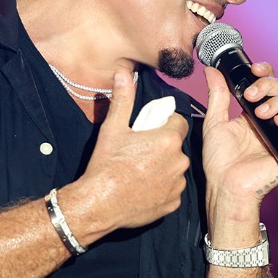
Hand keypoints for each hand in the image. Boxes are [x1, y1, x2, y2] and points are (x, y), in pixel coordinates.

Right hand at [68, 69, 190, 235]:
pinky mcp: (173, 203)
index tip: (150, 130)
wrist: (99, 203)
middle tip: (141, 151)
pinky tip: (143, 188)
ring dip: (163, 167)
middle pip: (176, 146)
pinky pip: (172, 190)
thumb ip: (123, 99)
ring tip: (140, 171)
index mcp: (168, 139)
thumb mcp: (113, 128)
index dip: (164, 124)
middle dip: (163, 146)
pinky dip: (161, 188)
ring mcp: (177, 184)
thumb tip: (123, 73)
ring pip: (175, 168)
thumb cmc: (106, 165)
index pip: (178, 122)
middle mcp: (179, 161)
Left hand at [200, 61, 277, 209]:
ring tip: (260, 114)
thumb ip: (217, 95)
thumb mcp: (214, 122)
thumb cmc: (219, 161)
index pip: (267, 83)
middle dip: (268, 85)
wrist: (227, 185)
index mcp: (253, 112)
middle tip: (251, 95)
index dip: (265, 72)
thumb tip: (211, 71)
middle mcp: (270, 119)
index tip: (254, 69)